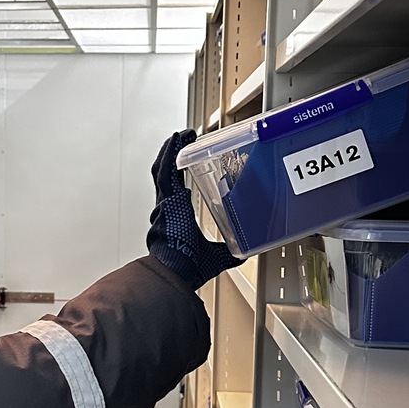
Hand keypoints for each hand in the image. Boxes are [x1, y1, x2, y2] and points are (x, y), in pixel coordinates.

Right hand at [146, 129, 244, 288]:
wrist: (176, 271)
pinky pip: (166, 169)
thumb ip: (229, 250)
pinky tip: (177, 139)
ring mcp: (165, 202)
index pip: (175, 193)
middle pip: (166, 176)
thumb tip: (244, 251)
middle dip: (173, 158)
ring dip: (172, 151)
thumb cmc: (188, 268)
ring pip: (164, 169)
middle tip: (183, 144)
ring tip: (181, 136)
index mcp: (175, 220)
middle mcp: (167, 209)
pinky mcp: (167, 197)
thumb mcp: (217, 256)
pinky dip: (171, 153)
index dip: (178, 178)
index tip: (187, 167)